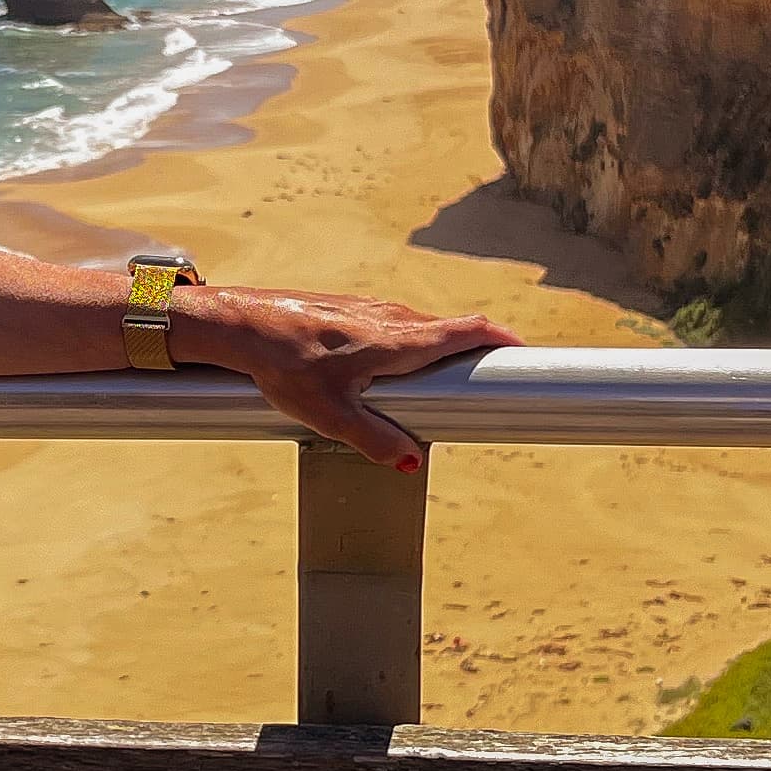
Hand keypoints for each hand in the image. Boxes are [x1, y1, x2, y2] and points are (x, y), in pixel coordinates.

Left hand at [177, 285, 517, 469]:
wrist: (243, 326)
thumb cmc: (285, 366)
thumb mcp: (331, 415)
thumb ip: (374, 439)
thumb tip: (411, 461)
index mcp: (398, 340)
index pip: (467, 330)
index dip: (502, 338)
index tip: (527, 352)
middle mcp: (392, 318)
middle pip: (451, 330)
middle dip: (479, 350)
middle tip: (498, 375)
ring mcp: (373, 310)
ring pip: (423, 328)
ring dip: (445, 348)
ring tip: (457, 378)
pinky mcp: (353, 310)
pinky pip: (399, 327)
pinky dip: (417, 344)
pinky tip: (402, 369)